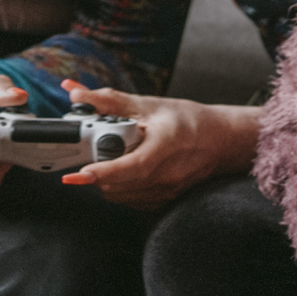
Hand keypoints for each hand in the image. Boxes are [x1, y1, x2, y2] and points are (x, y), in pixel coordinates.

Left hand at [56, 80, 257, 209]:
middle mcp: (167, 175)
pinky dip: (120, 187)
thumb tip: (75, 94)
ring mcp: (167, 192)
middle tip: (95, 151)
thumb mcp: (149, 104)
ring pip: (120, 195)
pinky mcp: (165, 201)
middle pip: (118, 184)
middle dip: (97, 170)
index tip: (80, 173)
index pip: (131, 166)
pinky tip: (126, 170)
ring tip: (114, 157)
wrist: (221, 141)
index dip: (103, 172)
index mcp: (165, 146)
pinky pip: (131, 200)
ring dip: (107, 180)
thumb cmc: (188, 120)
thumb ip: (109, 101)